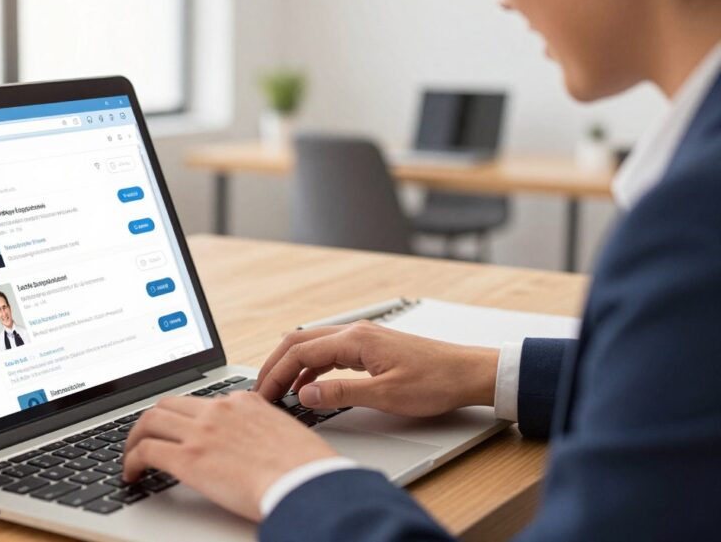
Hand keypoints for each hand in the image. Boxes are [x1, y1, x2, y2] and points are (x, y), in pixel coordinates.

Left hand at [122, 392, 338, 521]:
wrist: (306, 482)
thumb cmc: (307, 468)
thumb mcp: (286, 434)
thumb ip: (264, 430)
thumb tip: (257, 443)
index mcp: (245, 403)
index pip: (202, 401)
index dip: (184, 417)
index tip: (178, 429)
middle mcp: (219, 410)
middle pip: (169, 403)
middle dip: (152, 420)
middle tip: (145, 438)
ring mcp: (202, 431)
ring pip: (150, 420)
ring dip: (135, 437)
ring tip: (131, 455)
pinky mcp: (189, 458)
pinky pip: (146, 450)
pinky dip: (131, 460)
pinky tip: (132, 474)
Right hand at [254, 321, 498, 415]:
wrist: (468, 373)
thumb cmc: (436, 382)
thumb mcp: (386, 396)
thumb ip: (341, 394)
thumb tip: (304, 394)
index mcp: (355, 340)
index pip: (299, 352)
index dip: (275, 374)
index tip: (262, 395)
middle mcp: (354, 332)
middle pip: (299, 342)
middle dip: (274, 365)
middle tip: (260, 392)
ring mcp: (362, 338)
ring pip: (312, 346)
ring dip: (291, 366)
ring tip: (277, 391)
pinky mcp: (369, 348)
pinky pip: (328, 353)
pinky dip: (310, 368)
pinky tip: (307, 386)